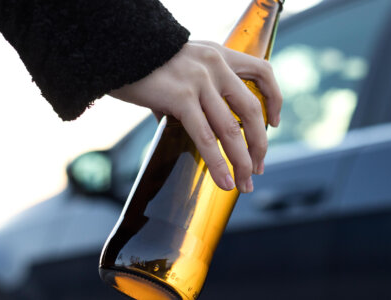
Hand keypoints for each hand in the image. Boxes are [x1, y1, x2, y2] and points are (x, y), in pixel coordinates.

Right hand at [109, 41, 281, 192]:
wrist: (115, 48)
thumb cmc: (143, 63)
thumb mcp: (180, 65)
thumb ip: (195, 89)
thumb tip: (194, 122)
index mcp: (219, 54)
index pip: (262, 72)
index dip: (274, 99)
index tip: (275, 123)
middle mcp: (215, 65)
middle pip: (251, 110)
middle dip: (258, 145)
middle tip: (258, 168)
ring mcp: (200, 81)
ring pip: (231, 130)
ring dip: (240, 162)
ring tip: (243, 183)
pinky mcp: (181, 97)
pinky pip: (205, 138)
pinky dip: (217, 163)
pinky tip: (222, 180)